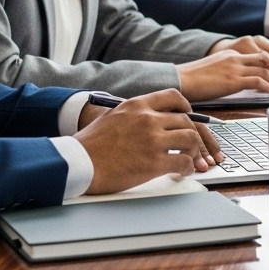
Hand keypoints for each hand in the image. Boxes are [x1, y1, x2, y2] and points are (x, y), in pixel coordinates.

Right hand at [75, 89, 223, 193]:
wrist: (76, 163)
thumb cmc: (89, 145)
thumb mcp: (111, 116)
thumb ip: (133, 114)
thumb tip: (148, 117)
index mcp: (136, 106)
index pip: (172, 97)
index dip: (185, 106)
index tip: (188, 114)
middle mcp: (148, 119)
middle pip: (185, 120)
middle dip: (191, 134)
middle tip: (189, 145)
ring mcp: (152, 140)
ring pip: (190, 139)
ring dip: (192, 151)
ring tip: (187, 160)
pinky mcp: (153, 163)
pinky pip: (183, 162)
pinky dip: (186, 168)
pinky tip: (180, 172)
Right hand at [177, 49, 268, 100]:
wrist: (180, 80)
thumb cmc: (193, 80)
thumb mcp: (214, 70)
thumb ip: (229, 71)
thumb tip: (241, 82)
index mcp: (231, 53)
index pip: (258, 54)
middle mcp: (235, 57)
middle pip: (266, 58)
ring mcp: (235, 67)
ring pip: (265, 69)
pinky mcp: (233, 80)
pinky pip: (258, 80)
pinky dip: (268, 86)